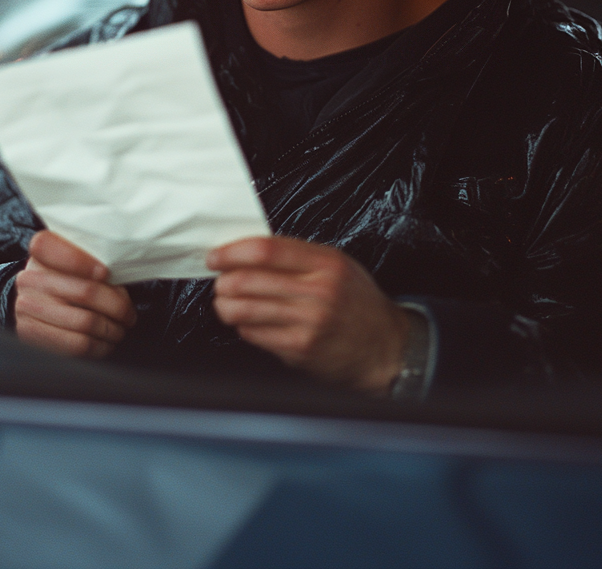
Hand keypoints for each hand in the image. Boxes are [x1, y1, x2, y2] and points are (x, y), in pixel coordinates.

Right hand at [15, 230, 135, 358]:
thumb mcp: (79, 260)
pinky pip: (76, 344)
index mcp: (41, 251)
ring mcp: (26, 307)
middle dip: (116, 306)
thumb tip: (121, 277)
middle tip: (128, 313)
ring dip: (111, 329)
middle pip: (85, 292)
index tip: (106, 272)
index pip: (55, 249)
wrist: (40, 302)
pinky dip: (99, 346)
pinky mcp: (30, 333)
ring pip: (85, 322)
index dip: (82, 262)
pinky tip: (106, 342)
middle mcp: (29, 278)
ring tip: (120, 328)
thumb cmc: (70, 277)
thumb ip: (95, 262)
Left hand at [207, 236, 408, 391]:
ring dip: (226, 306)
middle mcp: (318, 292)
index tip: (216, 256)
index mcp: (325, 263)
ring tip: (226, 302)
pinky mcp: (300, 350)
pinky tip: (249, 323)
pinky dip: (244, 327)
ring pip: (245, 310)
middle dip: (223, 281)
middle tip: (220, 281)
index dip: (233, 252)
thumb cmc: (357, 303)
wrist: (385, 347)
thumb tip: (249, 251)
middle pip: (249, 280)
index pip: (266, 250)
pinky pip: (255, 335)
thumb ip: (298, 256)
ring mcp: (308, 323)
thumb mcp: (337, 265)